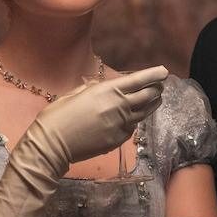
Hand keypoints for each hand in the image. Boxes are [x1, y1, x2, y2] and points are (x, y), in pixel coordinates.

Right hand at [34, 65, 166, 163]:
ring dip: (152, 104)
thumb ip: (94, 88)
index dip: (154, 74)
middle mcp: (118, 106)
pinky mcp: (118, 140)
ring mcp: (120, 125)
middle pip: (148, 96)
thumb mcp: (76, 93)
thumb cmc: (59, 116)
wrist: (52, 144)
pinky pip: (132, 128)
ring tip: (156, 99)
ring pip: (144, 113)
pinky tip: (134, 118)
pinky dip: (135, 121)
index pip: (139, 80)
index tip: (164, 71)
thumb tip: (102, 86)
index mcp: (107, 91)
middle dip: (157, 89)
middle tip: (161, 86)